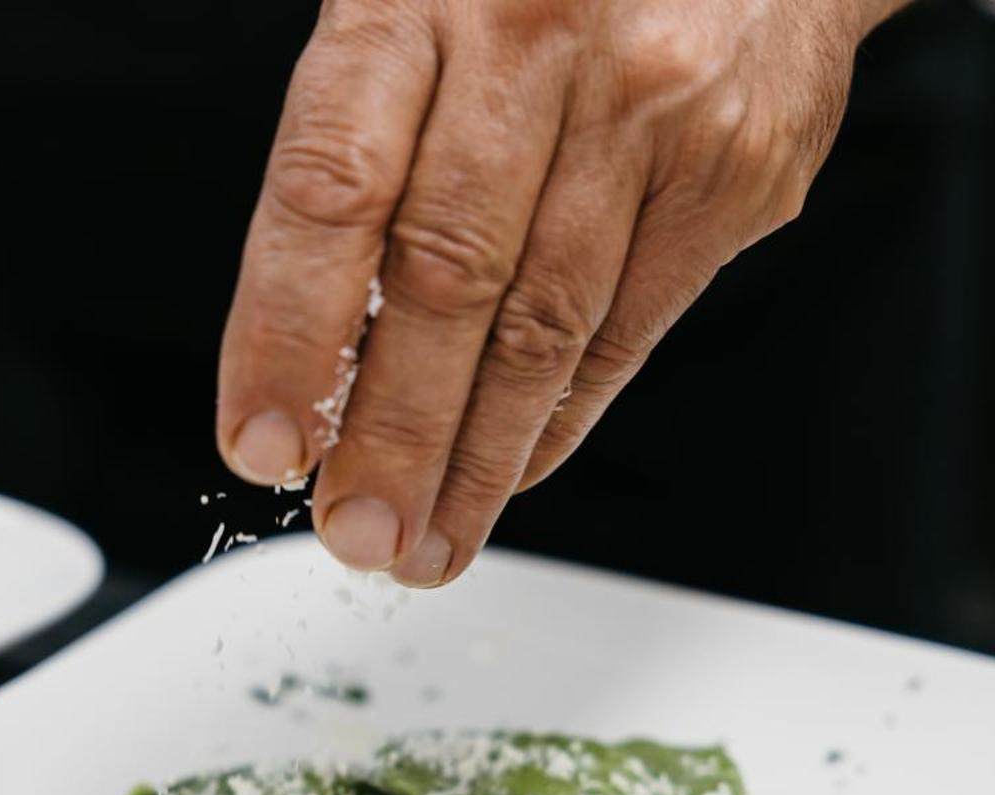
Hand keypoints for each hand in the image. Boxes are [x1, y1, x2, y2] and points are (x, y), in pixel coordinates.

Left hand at [217, 0, 904, 584]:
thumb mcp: (420, 6)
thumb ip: (362, 152)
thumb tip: (310, 359)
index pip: (330, 187)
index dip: (286, 331)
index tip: (263, 441)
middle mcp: (533, 40)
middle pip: (442, 277)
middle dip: (389, 434)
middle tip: (352, 533)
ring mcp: (648, 105)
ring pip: (542, 326)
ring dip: (475, 461)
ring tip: (425, 541)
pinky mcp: (731, 168)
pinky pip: (627, 330)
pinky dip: (559, 421)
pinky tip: (511, 473)